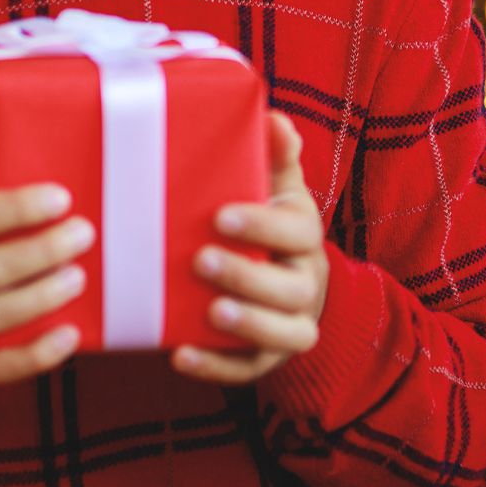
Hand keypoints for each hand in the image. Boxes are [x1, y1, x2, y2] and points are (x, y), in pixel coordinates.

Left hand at [173, 112, 328, 383]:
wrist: (291, 279)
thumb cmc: (270, 221)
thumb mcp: (277, 185)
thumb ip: (275, 154)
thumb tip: (273, 116)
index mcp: (304, 234)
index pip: (298, 229)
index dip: (263, 225)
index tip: (220, 216)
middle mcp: (305, 281)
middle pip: (292, 288)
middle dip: (248, 276)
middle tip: (200, 260)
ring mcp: (291, 324)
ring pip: (285, 334)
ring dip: (248, 324)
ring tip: (209, 312)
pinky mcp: (268, 357)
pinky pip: (250, 370)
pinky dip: (217, 367)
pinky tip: (180, 355)